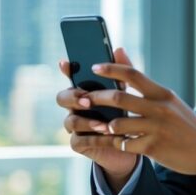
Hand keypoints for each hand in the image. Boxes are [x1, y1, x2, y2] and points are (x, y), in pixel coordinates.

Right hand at [56, 48, 137, 192]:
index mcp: (85, 91)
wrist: (133, 145)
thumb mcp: (127, 93)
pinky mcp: (79, 144)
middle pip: (62, 98)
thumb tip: (118, 49)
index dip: (66, 70)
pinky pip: (78, 141)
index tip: (65, 62)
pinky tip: (108, 138)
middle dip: (73, 97)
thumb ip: (123, 73)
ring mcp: (75, 126)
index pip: (71, 77)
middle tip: (87, 99)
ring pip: (69, 121)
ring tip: (103, 124)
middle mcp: (75, 107)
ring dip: (86, 122)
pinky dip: (94, 139)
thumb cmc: (126, 115)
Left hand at [83, 61, 195, 189]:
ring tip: (93, 125)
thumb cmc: (185, 124)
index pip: (133, 74)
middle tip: (82, 99)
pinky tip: (108, 143)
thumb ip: (145, 84)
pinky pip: (125, 145)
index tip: (94, 67)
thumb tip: (122, 54)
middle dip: (96, 98)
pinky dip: (113, 144)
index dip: (111, 69)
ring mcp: (157, 129)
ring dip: (102, 125)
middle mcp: (160, 108)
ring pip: (118, 124)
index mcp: (162, 93)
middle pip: (119, 99)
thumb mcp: (170, 101)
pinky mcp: (154, 148)